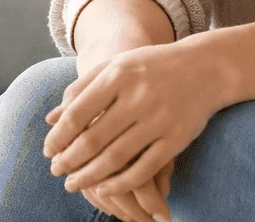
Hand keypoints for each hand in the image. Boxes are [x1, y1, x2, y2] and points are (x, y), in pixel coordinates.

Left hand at [43, 41, 228, 218]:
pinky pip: (144, 169)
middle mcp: (138, 96)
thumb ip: (83, 88)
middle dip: (69, 160)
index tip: (48, 151)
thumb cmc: (153, 66)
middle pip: (93, 139)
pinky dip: (121, 184)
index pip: (78, 113)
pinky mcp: (177, 138)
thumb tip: (50, 119)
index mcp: (119, 74)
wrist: (206, 67)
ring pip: (116, 158)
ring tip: (73, 184)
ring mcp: (159, 119)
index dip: (59, 137)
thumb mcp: (117, 66)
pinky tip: (105, 189)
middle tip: (56, 172)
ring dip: (89, 177)